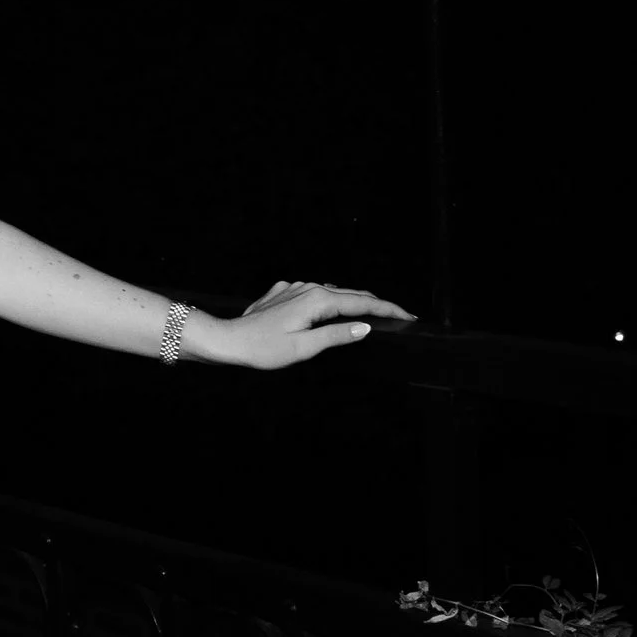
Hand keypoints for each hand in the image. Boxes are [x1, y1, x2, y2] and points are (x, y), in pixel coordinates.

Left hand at [209, 279, 416, 371]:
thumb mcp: (304, 348)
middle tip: (400, 315)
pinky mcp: (285, 292)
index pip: (362, 304)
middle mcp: (308, 288)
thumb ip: (337, 336)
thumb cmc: (262, 348)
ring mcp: (295, 288)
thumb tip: (365, 328)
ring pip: (334, 292)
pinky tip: (335, 311)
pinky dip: (332, 301)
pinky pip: (316, 294)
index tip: (408, 315)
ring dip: (355, 302)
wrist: (228, 340)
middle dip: (377, 305)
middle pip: (352, 294)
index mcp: (317, 301)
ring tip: (375, 314)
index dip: (388, 310)